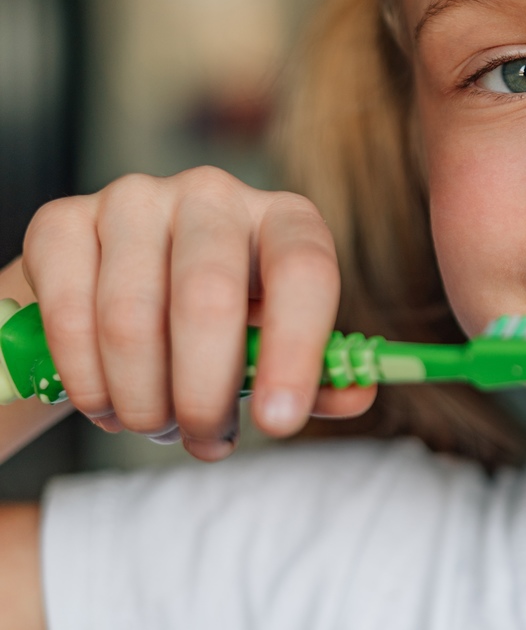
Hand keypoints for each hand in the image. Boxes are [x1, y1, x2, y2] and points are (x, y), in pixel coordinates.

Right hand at [20, 166, 373, 460]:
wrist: (120, 285)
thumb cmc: (222, 320)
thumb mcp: (276, 342)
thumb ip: (320, 374)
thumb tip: (358, 394)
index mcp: (286, 219)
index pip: (305, 271)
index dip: (296, 351)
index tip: (278, 421)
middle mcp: (214, 194)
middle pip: (209, 299)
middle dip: (203, 394)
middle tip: (202, 438)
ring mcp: (133, 199)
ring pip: (130, 321)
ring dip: (141, 400)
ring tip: (155, 423)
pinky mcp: (61, 220)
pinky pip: (68, 318)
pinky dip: (88, 382)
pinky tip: (107, 400)